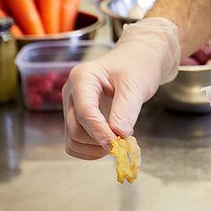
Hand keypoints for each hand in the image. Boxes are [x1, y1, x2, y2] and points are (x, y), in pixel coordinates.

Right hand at [62, 18, 180, 159]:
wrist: (138, 60)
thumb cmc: (136, 65)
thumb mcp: (136, 84)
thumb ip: (126, 109)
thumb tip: (119, 135)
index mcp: (82, 77)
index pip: (85, 112)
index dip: (100, 132)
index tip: (118, 143)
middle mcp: (71, 92)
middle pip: (75, 129)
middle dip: (99, 141)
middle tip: (124, 142)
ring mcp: (72, 106)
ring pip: (73, 141)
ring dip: (95, 148)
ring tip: (119, 140)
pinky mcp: (77, 118)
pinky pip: (76, 144)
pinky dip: (92, 150)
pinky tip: (111, 140)